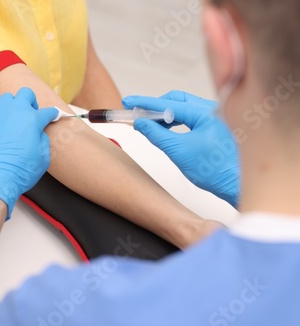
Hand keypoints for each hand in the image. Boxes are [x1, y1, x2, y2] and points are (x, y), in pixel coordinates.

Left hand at [0, 87, 57, 217]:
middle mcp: (15, 111)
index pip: (48, 112)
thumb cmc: (19, 172)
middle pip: (26, 94)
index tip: (51, 116)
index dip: (51, 114)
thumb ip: (43, 140)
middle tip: (29, 115)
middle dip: (30, 102)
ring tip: (9, 121)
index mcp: (33, 120)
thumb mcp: (43, 159)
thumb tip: (39, 132)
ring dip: (10, 107)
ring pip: (6, 99)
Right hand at [122, 90, 239, 207]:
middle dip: (156, 107)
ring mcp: (217, 117)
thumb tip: (141, 123)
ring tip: (150, 125)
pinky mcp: (217, 126)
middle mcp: (214, 110)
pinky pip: (192, 116)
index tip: (129, 102)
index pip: (168, 103)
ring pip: (184, 108)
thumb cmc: (216, 171)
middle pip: (177, 100)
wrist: (237, 185)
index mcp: (206, 112)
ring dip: (165, 115)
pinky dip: (176, 120)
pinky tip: (167, 129)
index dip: (145, 103)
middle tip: (138, 114)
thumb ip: (156, 134)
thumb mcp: (178, 151)